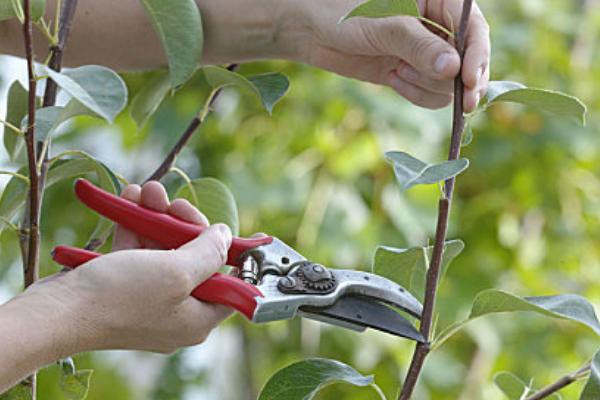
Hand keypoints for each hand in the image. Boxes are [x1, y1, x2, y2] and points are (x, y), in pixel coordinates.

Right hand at [17, 183, 231, 354]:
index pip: (231, 286)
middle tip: (175, 203)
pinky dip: (134, 226)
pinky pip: (138, 251)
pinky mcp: (123, 286)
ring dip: (156, 216)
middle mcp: (176, 311)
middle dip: (184, 224)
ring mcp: (148, 298)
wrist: (57, 311)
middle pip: (197, 261)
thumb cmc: (120, 297)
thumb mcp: (177, 272)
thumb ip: (209, 252)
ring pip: (164, 250)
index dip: (240, 259)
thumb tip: (226, 236)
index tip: (256, 236)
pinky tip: (129, 198)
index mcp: (197, 318)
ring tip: (146, 190)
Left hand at [296, 0, 489, 110]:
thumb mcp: (383, 26)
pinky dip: (416, 94)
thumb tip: (453, 69)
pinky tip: (394, 80)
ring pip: (450, 82)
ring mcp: (425, 52)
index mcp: (439, 0)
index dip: (477, 56)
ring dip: (427, 85)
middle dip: (458, 80)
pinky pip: (430, 93)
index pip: (474, 29)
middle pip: (469, 60)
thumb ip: (418, 45)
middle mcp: (437, 26)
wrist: (313, 30)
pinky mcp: (411, 72)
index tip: (467, 80)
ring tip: (397, 72)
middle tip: (462, 103)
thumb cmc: (344, 13)